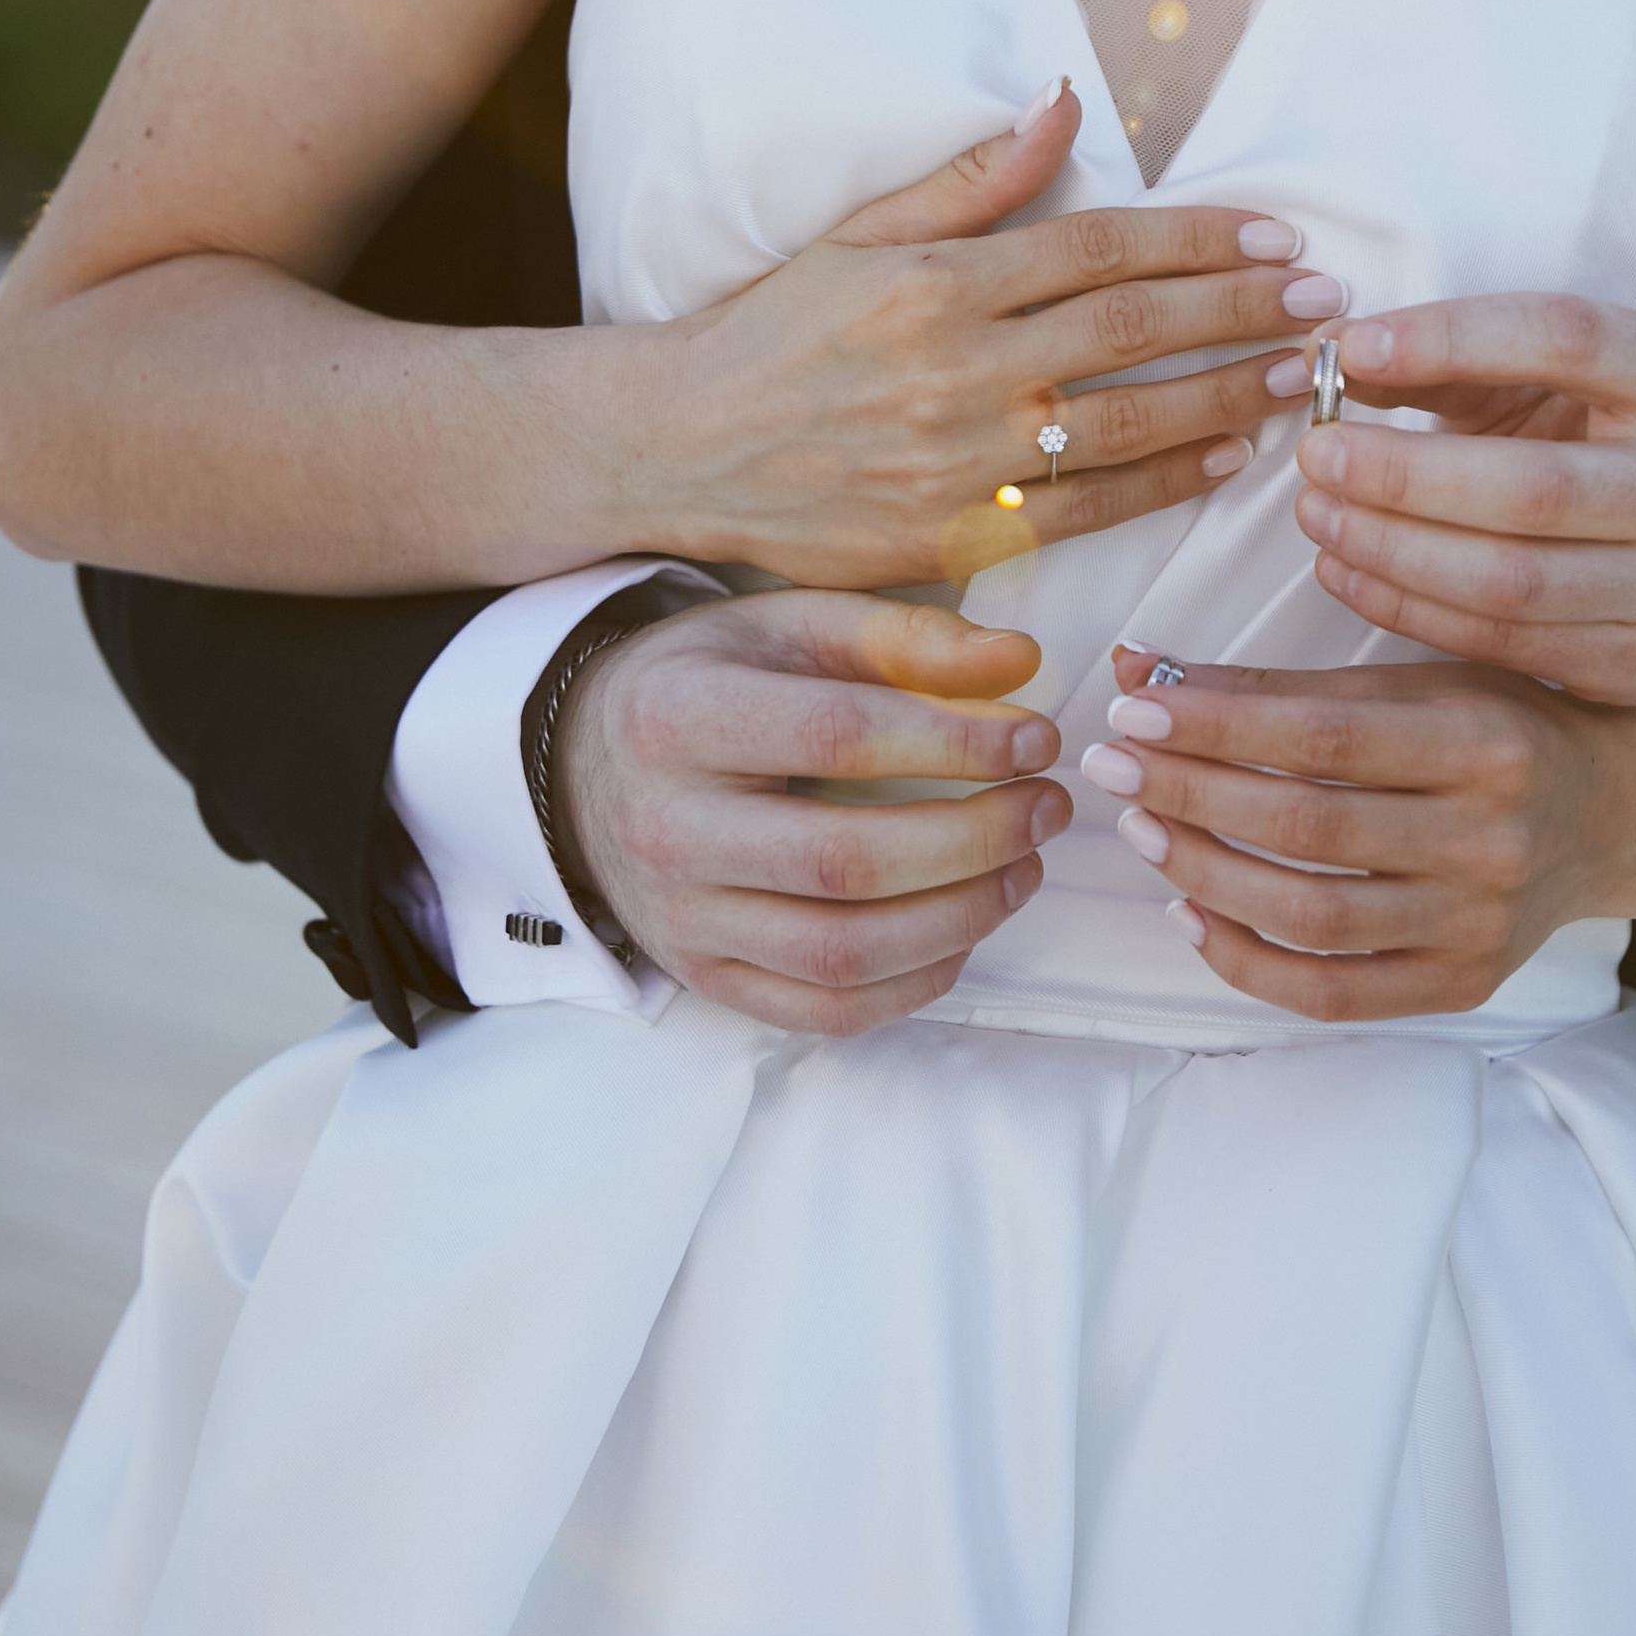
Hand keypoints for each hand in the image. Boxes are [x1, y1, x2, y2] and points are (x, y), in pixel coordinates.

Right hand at [558, 590, 1073, 1034]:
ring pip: (842, 953)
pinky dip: (915, 980)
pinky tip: (965, 926)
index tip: (1037, 737)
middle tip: (1047, 807)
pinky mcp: (706, 978)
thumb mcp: (786, 625)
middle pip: (846, 860)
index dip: (956, 742)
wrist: (589, 765)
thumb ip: (902, 637)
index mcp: (681, 717)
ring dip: (961, 917)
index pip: (838, 737)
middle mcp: (668, 829)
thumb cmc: (707, 683)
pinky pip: (826, 1010)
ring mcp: (682, 920)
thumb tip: (1021, 663)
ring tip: (1023, 867)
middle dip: (976, 838)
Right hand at [603, 83, 1341, 586]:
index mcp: (939, 281)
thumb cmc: (774, 333)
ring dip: (1229, 395)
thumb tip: (1064, 102)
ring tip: (1303, 375)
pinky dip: (1165, 479)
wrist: (678, 447)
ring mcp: (957, 456)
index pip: (1100, 248)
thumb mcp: (862, 235)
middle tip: (1324, 303)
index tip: (1275, 237)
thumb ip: (974, 180)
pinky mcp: (954, 534)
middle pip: (1133, 331)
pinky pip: (1087, 507)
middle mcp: (956, 367)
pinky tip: (1227, 455)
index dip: (1199, 240)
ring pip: (1126, 421)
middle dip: (1242, 312)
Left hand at [1084, 647, 1635, 1023]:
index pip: (1323, 736)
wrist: (1615, 814)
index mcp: (1482, 740)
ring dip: (1205, 871)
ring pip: (1311, 915)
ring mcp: (1478, 923)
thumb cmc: (1499, 727)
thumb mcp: (1411, 682)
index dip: (1216, 725)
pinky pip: (1333, 992)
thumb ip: (1277, 685)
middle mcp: (1490, 838)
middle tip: (1113, 765)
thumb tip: (1138, 671)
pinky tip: (1192, 911)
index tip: (1132, 710)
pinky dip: (1247, 961)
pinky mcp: (1463, 983)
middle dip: (1190, 793)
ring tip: (1143, 830)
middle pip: (1308, 826)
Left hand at [1277, 295, 1635, 697]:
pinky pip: (1499, 642)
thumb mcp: (1553, 382)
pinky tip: (1347, 570)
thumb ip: (1449, 362)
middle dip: (1401, 474)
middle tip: (1317, 456)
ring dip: (1389, 549)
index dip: (1451, 338)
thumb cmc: (1609, 445)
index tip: (1350, 352)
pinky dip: (1405, 607)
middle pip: (1532, 486)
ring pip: (1508, 580)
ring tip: (1318, 515)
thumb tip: (1329, 353)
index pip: (1567, 338)